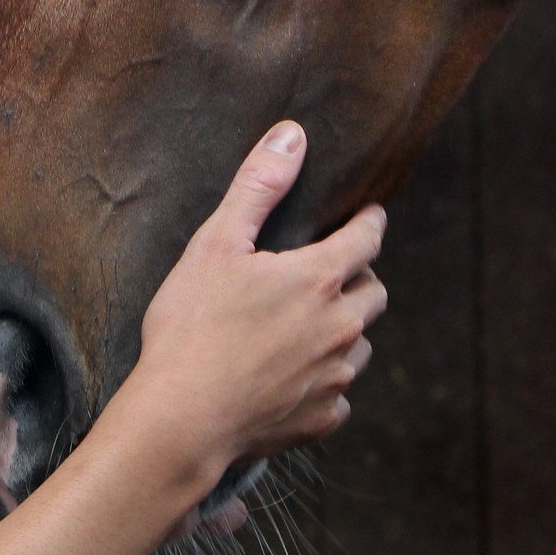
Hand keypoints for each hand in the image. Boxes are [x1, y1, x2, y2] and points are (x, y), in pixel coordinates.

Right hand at [117, 121, 387, 482]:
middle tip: (328, 273)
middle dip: (358, 277)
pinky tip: (291, 377)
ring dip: (343, 330)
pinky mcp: (322, 419)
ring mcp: (334, 377)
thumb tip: (292, 134)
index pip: (367, 239)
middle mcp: (340, 328)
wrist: (181, 420)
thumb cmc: (191, 327)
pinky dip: (323, 380)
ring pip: (359, 343)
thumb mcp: (216, 244)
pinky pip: (337, 392)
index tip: (368, 214)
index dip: (369, 222)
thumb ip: (258, 187)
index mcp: (319, 279)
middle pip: (374, 292)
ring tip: (306, 327)